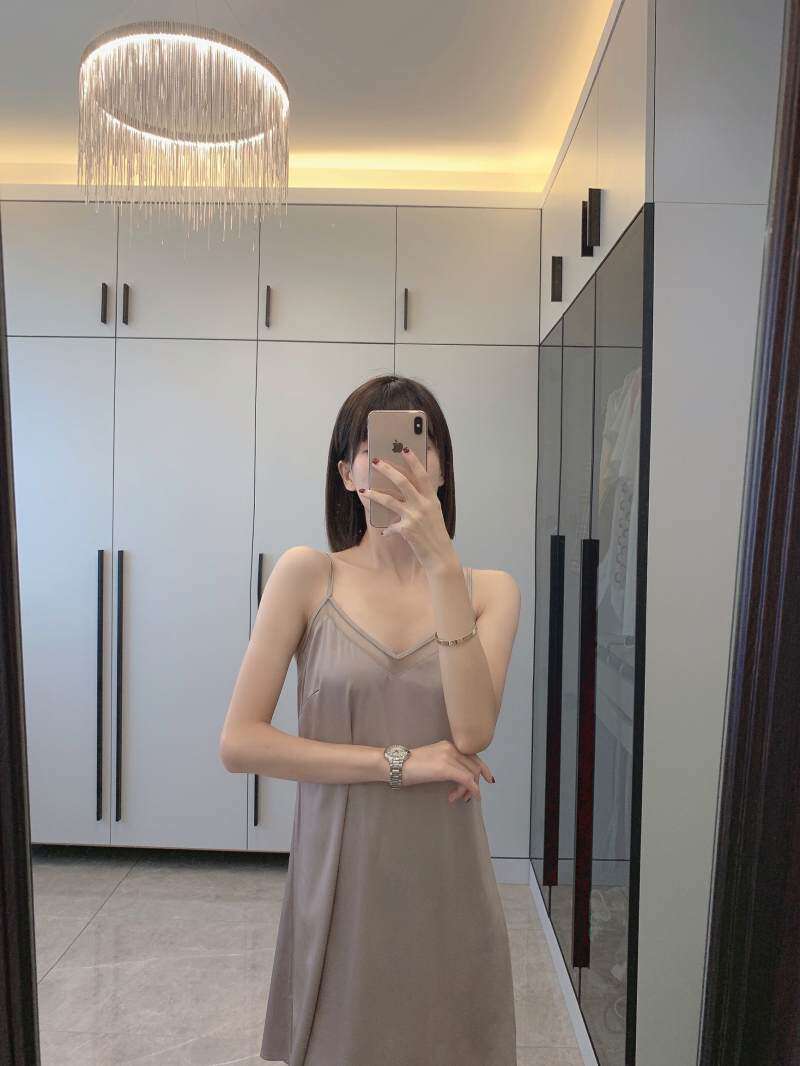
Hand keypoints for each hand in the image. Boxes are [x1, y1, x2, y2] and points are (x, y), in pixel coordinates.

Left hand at [358, 447, 453, 570]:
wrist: (440, 555)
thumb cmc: (436, 534)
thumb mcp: (434, 513)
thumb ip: (424, 501)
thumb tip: (408, 492)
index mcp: (432, 499)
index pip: (422, 475)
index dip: (413, 461)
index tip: (405, 449)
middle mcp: (424, 505)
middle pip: (402, 482)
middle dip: (387, 470)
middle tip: (376, 462)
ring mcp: (414, 516)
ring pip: (389, 500)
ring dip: (374, 494)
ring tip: (364, 491)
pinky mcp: (406, 529)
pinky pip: (390, 526)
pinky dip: (387, 530)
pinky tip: (385, 533)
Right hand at [401, 740, 492, 803]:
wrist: (396, 765)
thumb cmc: (409, 767)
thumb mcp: (432, 761)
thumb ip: (446, 764)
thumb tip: (459, 779)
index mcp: (448, 745)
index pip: (472, 756)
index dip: (483, 769)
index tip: (488, 779)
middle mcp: (451, 748)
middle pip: (474, 767)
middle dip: (473, 784)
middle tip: (463, 797)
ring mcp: (448, 757)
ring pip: (470, 774)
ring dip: (467, 790)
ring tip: (455, 797)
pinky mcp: (444, 768)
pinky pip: (466, 779)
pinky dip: (472, 789)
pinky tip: (469, 797)